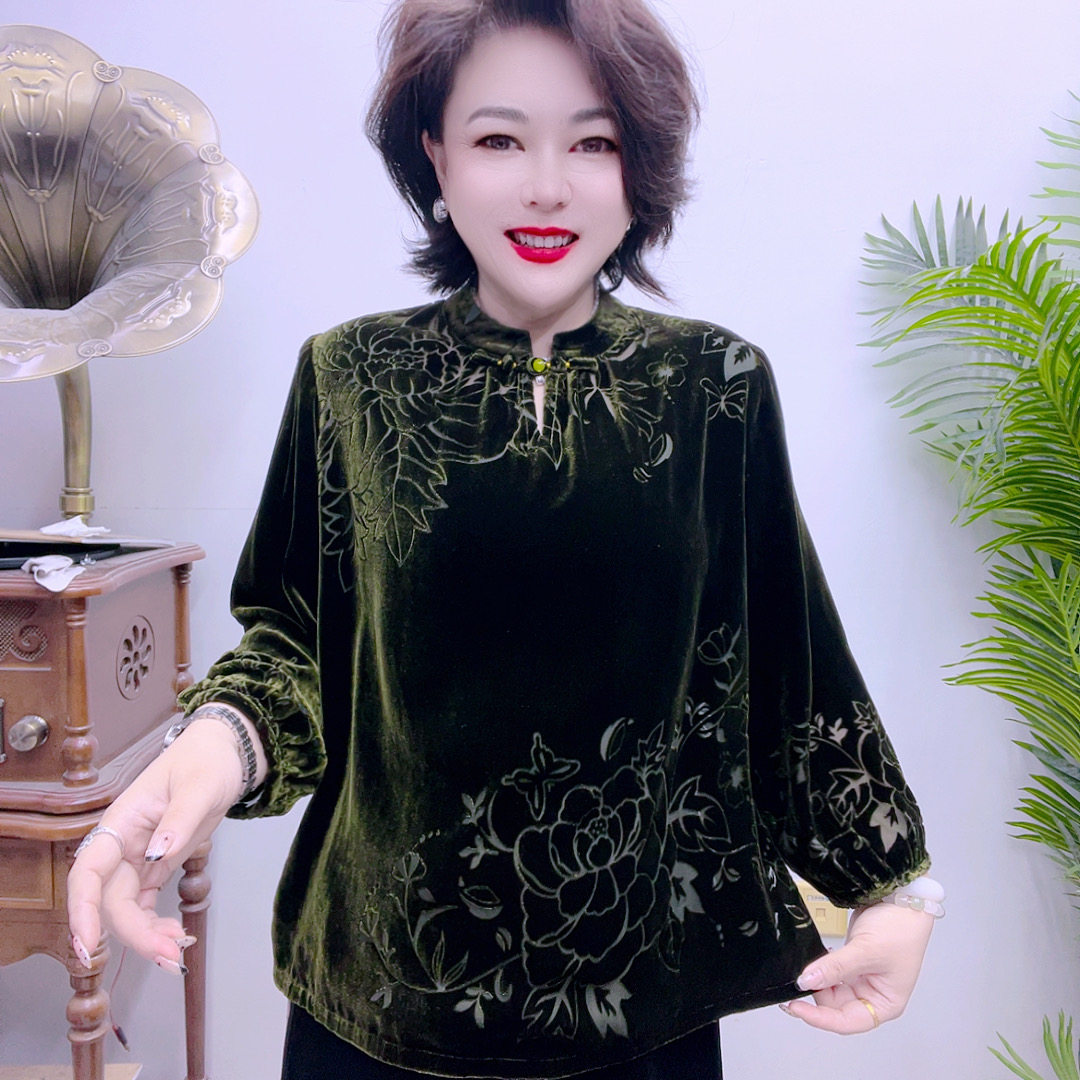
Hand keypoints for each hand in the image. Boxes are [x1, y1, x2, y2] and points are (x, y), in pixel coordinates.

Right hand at [66, 716, 249, 973]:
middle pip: (111, 900)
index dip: (83, 909)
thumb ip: (179, 820)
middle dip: (133, 934)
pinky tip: (174, 936)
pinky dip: (154, 925)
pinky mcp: (155, 866)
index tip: (89, 944)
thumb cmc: (206, 761)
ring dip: (145, 936)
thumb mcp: (200, 785)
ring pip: (127, 908)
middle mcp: (123, 845)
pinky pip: (144, 904)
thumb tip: (157, 855)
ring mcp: (138, 858)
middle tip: (168, 956)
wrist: (223, 754)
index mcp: (123, 822)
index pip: (89, 871)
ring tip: (175, 954)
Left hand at [781, 901, 934, 1032]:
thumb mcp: (866, 950)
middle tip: (795, 981)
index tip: (796, 1007)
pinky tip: (813, 960)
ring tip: (802, 969)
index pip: (848, 1021)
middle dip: (816, 995)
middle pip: (836, 1007)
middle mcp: (874, 994)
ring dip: (816, 980)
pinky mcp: (852, 962)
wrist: (900, 896)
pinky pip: (831, 972)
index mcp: (886, 1003)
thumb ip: (835, 968)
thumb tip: (806, 981)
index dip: (820, 1018)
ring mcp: (862, 978)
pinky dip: (820, 968)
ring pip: (830, 990)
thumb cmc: (900, 927)